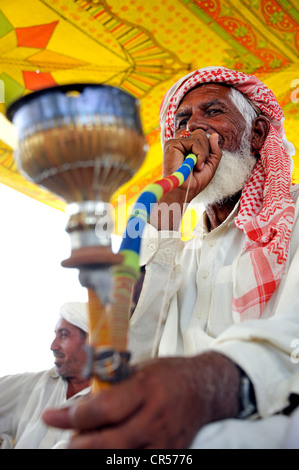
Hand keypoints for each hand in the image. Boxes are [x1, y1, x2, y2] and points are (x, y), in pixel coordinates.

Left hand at [42, 353, 240, 448]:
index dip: (73, 416)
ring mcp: (165, 440)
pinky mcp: (171, 455)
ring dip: (95, 453)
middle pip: (108, 442)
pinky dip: (119, 456)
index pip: (103, 409)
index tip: (52, 416)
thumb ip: (111, 387)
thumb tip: (79, 404)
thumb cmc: (169, 375)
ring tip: (85, 444)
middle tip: (66, 439)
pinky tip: (110, 448)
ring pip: (121, 457)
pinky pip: (138, 462)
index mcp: (146, 387)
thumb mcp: (139, 369)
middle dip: (79, 444)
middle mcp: (156, 416)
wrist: (205, 389)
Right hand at [163, 130, 221, 202]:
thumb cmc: (195, 182)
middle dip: (206, 150)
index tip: (203, 163)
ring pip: (199, 135)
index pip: (202, 136)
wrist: (184, 191)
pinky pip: (193, 141)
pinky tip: (194, 164)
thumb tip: (215, 135)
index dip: (208, 148)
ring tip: (197, 166)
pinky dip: (199, 153)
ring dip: (203, 153)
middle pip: (201, 133)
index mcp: (187, 147)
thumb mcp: (211, 165)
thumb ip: (215, 150)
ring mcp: (176, 143)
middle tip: (201, 165)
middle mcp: (181, 144)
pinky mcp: (172, 144)